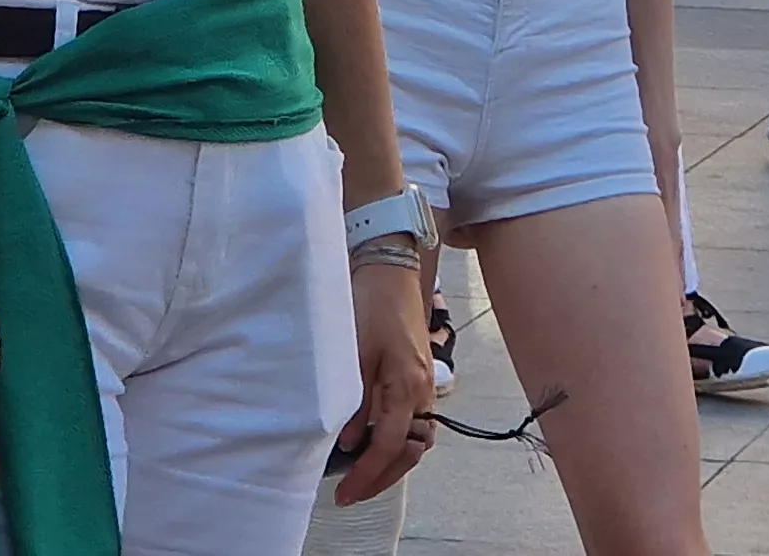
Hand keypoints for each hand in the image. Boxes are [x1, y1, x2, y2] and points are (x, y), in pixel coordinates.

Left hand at [330, 258, 434, 504]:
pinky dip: (395, 443)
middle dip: (381, 478)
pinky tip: (373, 445)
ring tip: (360, 477)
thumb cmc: (370, 307)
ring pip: (415, 442)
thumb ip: (355, 403)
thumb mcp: (355, 355)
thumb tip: (350, 443)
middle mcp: (423, 394)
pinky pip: (412, 424)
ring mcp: (423, 388)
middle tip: (351, 495)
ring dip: (390, 464)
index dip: (367, 474)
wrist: (390, 273)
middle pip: (409, 453)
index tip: (345, 494)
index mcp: (408, 388)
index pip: (389, 446)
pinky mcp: (417, 380)